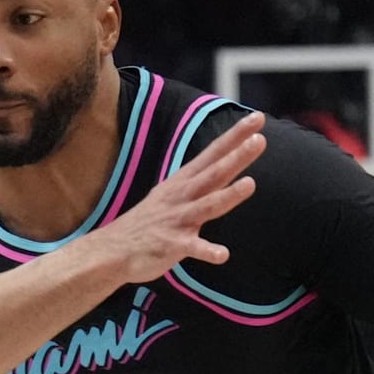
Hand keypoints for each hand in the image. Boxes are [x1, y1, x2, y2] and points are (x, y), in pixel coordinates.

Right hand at [93, 111, 265, 284]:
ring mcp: (176, 220)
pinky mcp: (170, 245)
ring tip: (250, 183)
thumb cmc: (149, 221)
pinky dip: (207, 250)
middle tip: (259, 139)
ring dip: (228, 195)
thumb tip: (226, 166)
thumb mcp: (172, 193)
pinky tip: (222, 254)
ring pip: (207, 206)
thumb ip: (200, 182)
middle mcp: (181, 197)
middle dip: (236, 156)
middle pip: (214, 173)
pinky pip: (192, 248)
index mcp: (183, 182)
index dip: (234, 136)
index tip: (256, 118)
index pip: (213, 154)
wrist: (113, 248)